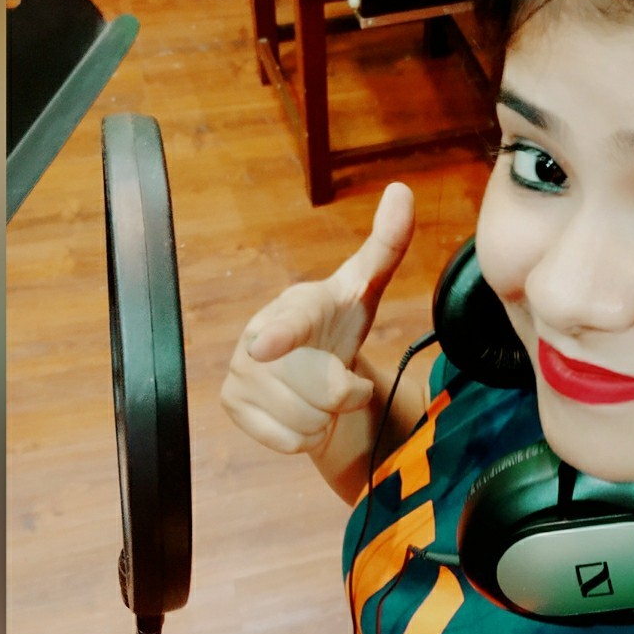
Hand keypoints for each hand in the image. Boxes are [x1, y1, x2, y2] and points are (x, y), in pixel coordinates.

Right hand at [221, 183, 414, 459]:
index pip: (290, 325)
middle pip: (325, 392)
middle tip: (339, 375)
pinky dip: (304, 436)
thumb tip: (402, 192)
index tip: (267, 346)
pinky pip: (287, 441)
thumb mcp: (365, 290)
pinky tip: (299, 411)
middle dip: (345, 394)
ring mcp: (238, 372)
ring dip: (326, 418)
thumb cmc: (337, 325)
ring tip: (318, 393)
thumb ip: (385, 246)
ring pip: (306, 422)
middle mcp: (256, 336)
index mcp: (295, 308)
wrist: (310, 370)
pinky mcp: (231, 405)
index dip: (282, 336)